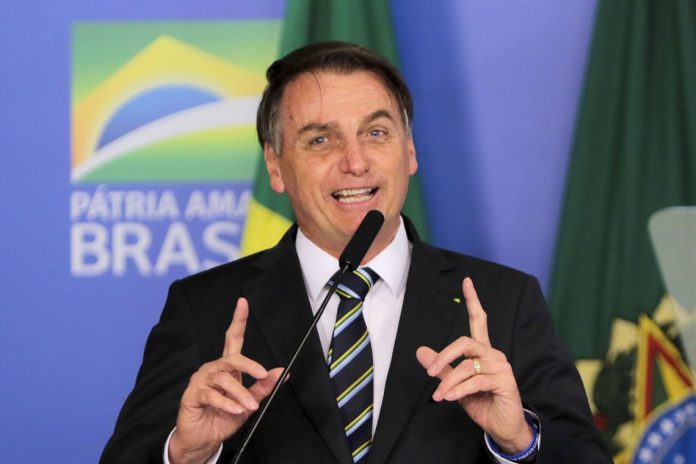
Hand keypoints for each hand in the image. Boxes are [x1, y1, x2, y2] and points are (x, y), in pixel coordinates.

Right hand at [169, 298, 282, 463]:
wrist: (203, 439)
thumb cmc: (223, 417)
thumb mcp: (248, 402)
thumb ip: (262, 387)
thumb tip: (281, 372)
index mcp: (227, 367)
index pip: (232, 338)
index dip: (238, 320)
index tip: (243, 303)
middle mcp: (213, 369)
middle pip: (232, 358)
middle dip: (249, 365)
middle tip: (263, 374)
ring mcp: (201, 380)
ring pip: (224, 379)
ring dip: (240, 393)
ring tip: (249, 406)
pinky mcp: (192, 394)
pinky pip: (212, 394)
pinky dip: (226, 403)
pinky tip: (235, 409)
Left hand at [416, 278, 531, 453]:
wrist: (502, 426)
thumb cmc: (481, 402)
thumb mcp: (455, 384)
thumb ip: (441, 367)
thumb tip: (420, 351)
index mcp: (482, 351)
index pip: (479, 320)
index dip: (473, 300)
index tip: (466, 281)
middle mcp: (493, 354)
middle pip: (465, 341)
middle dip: (444, 354)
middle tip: (429, 371)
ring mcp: (501, 366)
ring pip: (467, 365)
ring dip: (449, 381)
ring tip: (439, 395)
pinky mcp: (504, 381)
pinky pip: (476, 380)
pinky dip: (459, 389)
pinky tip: (450, 398)